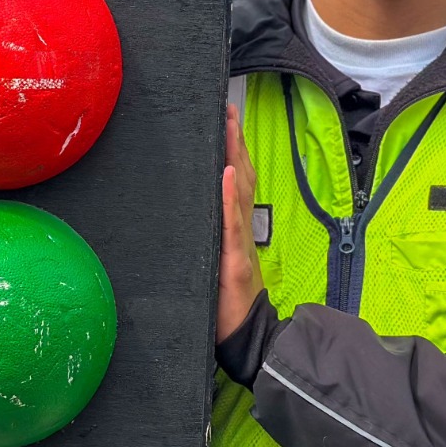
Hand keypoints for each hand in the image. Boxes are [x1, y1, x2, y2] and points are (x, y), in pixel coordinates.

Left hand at [219, 103, 265, 343]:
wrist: (248, 338)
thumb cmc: (227, 305)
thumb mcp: (216, 266)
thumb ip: (212, 241)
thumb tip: (198, 217)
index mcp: (235, 230)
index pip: (237, 182)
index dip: (233, 151)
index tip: (225, 120)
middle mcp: (240, 230)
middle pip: (242, 176)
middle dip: (235, 141)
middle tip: (227, 108)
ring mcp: (240, 242)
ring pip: (239, 191)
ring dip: (235, 156)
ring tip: (228, 126)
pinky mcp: (235, 259)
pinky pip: (232, 223)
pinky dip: (230, 196)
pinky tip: (228, 172)